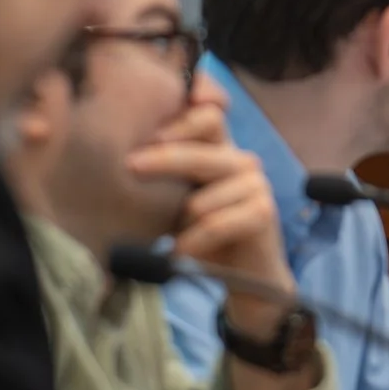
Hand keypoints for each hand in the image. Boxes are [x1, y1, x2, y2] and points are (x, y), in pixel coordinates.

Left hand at [125, 126, 296, 312]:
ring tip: (176, 237)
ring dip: (182, 222)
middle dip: (163, 159)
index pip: (207, 114)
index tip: (151, 131)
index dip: (182, 117)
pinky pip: (215, 223)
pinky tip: (181, 252)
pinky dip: (194, 241)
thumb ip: (166, 175)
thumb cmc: (204, 235)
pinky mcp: (264, 211)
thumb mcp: (179, 199)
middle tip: (130, 167)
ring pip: (202, 198)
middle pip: (200, 150)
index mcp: (220, 149)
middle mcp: (241, 160)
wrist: (244, 275)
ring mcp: (256, 183)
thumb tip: (125, 158)